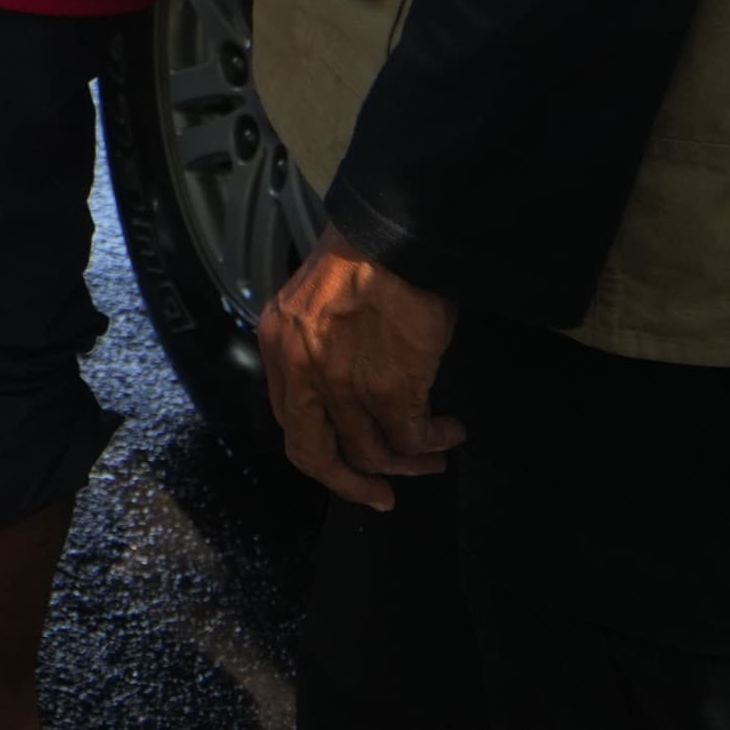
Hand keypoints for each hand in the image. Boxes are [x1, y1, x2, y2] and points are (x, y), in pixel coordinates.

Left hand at [259, 233, 464, 507]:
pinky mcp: (388, 389)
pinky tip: (449, 432)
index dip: (320, 452)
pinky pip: (410, 439)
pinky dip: (432, 443)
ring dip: (408, 462)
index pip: (290, 419)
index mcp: (280, 344)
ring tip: (435, 456)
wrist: (396, 234)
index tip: (347, 467)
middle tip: (382, 495)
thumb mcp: (320, 302)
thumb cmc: (368, 255)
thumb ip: (320, 346)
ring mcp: (341, 384)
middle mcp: (300, 370)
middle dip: (350, 483)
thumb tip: (348, 385)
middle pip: (315, 454)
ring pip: (370, 451)